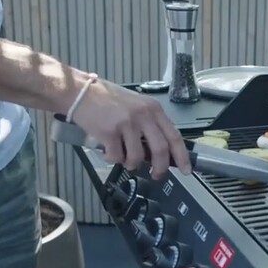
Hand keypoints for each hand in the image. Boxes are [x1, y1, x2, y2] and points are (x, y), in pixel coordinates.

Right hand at [69, 80, 192, 178]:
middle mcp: (143, 115)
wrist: (80, 92)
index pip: (174, 136)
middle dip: (160, 168)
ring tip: (123, 157)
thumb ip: (150, 125)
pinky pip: (117, 157)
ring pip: (137, 157)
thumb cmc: (107, 100)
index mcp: (153, 109)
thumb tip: (160, 152)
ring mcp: (127, 123)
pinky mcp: (109, 132)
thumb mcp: (136, 106)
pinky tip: (107, 151)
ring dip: (130, 163)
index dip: (182, 156)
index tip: (187, 170)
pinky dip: (112, 159)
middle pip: (160, 150)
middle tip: (156, 175)